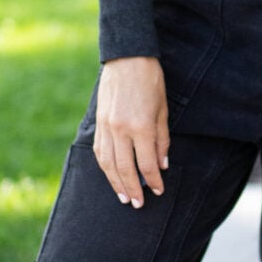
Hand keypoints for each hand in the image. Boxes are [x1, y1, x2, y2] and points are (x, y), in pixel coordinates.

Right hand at [94, 55, 169, 206]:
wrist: (127, 58)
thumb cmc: (150, 81)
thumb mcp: (163, 110)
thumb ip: (162, 139)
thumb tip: (162, 164)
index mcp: (140, 127)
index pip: (147, 164)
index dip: (154, 181)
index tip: (158, 191)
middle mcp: (121, 130)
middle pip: (126, 169)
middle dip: (133, 189)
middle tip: (138, 204)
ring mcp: (106, 127)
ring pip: (109, 164)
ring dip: (116, 183)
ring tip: (123, 197)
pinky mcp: (98, 123)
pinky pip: (99, 151)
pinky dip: (105, 167)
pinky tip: (111, 176)